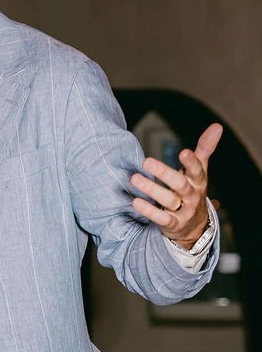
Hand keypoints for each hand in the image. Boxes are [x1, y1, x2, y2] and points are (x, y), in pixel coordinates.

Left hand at [130, 123, 222, 248]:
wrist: (194, 225)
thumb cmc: (193, 189)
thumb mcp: (200, 170)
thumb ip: (205, 148)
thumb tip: (217, 126)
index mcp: (198, 181)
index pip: (197, 170)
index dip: (191, 162)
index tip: (183, 152)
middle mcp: (192, 196)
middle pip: (180, 184)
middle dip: (164, 173)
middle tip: (146, 161)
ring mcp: (183, 211)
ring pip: (169, 200)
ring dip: (151, 190)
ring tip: (134, 178)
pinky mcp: (173, 224)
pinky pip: (162, 218)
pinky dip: (149, 211)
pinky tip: (136, 202)